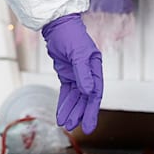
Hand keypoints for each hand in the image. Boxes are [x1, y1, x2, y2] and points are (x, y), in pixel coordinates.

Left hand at [41, 13, 102, 133]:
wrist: (58, 26)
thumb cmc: (71, 35)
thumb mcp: (78, 54)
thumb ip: (83, 74)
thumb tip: (88, 92)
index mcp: (95, 68)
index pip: (95, 94)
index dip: (92, 111)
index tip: (89, 125)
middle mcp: (89, 74)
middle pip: (85, 99)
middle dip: (80, 114)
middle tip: (74, 128)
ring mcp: (78, 75)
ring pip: (75, 98)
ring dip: (71, 111)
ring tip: (66, 125)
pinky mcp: (67, 75)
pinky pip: (67, 93)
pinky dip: (64, 103)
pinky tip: (62, 114)